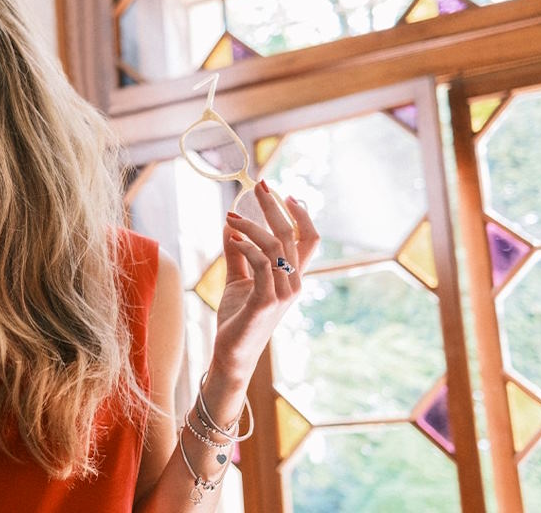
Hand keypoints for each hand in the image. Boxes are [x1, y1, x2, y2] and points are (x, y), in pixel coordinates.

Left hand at [210, 180, 319, 384]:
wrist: (231, 353)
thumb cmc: (236, 318)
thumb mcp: (237, 279)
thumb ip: (237, 253)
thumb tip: (231, 225)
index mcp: (291, 276)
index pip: (309, 240)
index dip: (302, 215)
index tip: (286, 194)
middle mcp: (294, 282)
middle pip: (292, 235)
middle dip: (275, 207)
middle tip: (260, 186)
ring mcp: (283, 293)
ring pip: (276, 246)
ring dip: (253, 225)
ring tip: (232, 216)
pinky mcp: (266, 301)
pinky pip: (261, 264)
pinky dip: (246, 246)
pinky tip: (232, 237)